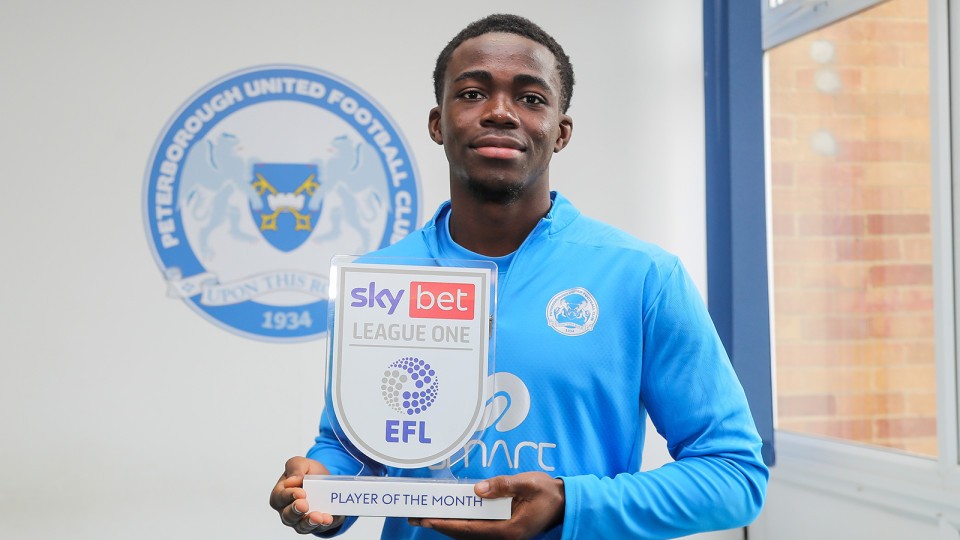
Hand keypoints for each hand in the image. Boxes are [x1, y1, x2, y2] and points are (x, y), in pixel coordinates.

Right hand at [269, 456, 344, 534]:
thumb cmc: (309, 474)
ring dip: (309, 522)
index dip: (288, 495)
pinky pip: (318, 528)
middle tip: (304, 505)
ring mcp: (301, 521)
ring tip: (318, 517)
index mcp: (281, 494)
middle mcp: (288, 511)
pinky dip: (323, 524)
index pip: (279, 498)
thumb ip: (295, 467)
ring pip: (301, 526)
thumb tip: (292, 480)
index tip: (300, 492)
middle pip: (288, 516)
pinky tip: (328, 518)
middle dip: (295, 511)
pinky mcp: (316, 525)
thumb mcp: (302, 463)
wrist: (328, 482)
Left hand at [408, 472, 564, 539]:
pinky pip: (476, 529)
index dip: (446, 523)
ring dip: (447, 525)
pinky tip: (449, 515)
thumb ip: (503, 485)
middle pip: (464, 534)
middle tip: (416, 517)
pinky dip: (460, 523)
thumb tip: (476, 489)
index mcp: (509, 530)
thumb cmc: (547, 492)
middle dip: (439, 525)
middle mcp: (503, 537)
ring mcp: (502, 536)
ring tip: (424, 516)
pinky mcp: (501, 530)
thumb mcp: (528, 483)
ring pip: (468, 534)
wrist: (563, 502)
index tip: (427, 518)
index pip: (470, 528)